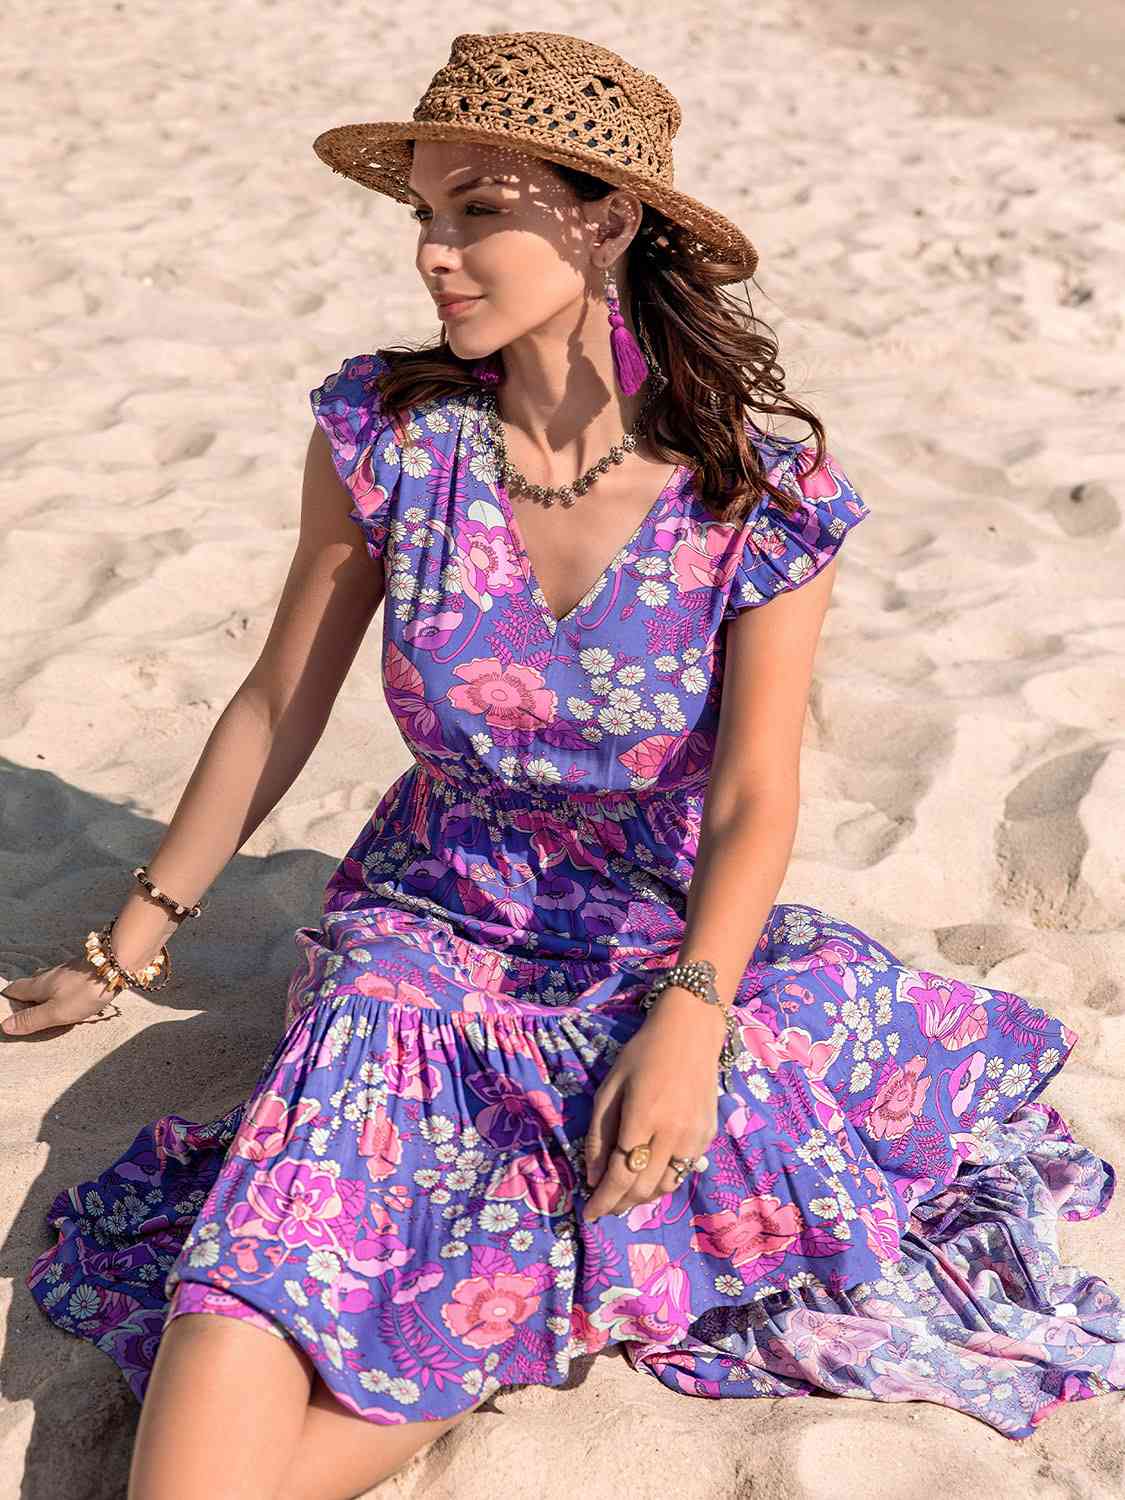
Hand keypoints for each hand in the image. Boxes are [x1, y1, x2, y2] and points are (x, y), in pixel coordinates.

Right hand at [1, 956, 122, 1036]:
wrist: (116, 964)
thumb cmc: (85, 991)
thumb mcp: (56, 1011)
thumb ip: (32, 1019)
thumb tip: (4, 1025)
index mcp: (39, 985)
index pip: (15, 989)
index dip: (7, 998)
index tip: (5, 1008)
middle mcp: (50, 974)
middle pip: (31, 983)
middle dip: (25, 995)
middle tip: (23, 1009)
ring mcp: (68, 970)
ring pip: (49, 980)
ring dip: (44, 990)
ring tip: (45, 1003)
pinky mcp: (83, 970)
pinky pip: (65, 980)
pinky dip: (61, 988)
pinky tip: (70, 994)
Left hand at [582, 989, 726, 1220]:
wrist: (691, 1033)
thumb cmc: (643, 1054)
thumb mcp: (610, 1088)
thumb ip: (599, 1135)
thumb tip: (593, 1178)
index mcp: (643, 1119)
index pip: (620, 1176)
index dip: (602, 1200)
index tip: (588, 1213)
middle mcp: (673, 1134)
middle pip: (643, 1189)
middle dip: (619, 1204)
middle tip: (603, 1206)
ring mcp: (695, 1138)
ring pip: (666, 1186)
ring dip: (642, 1198)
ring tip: (623, 1195)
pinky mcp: (707, 1136)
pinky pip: (683, 1172)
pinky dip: (663, 1182)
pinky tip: (649, 1176)